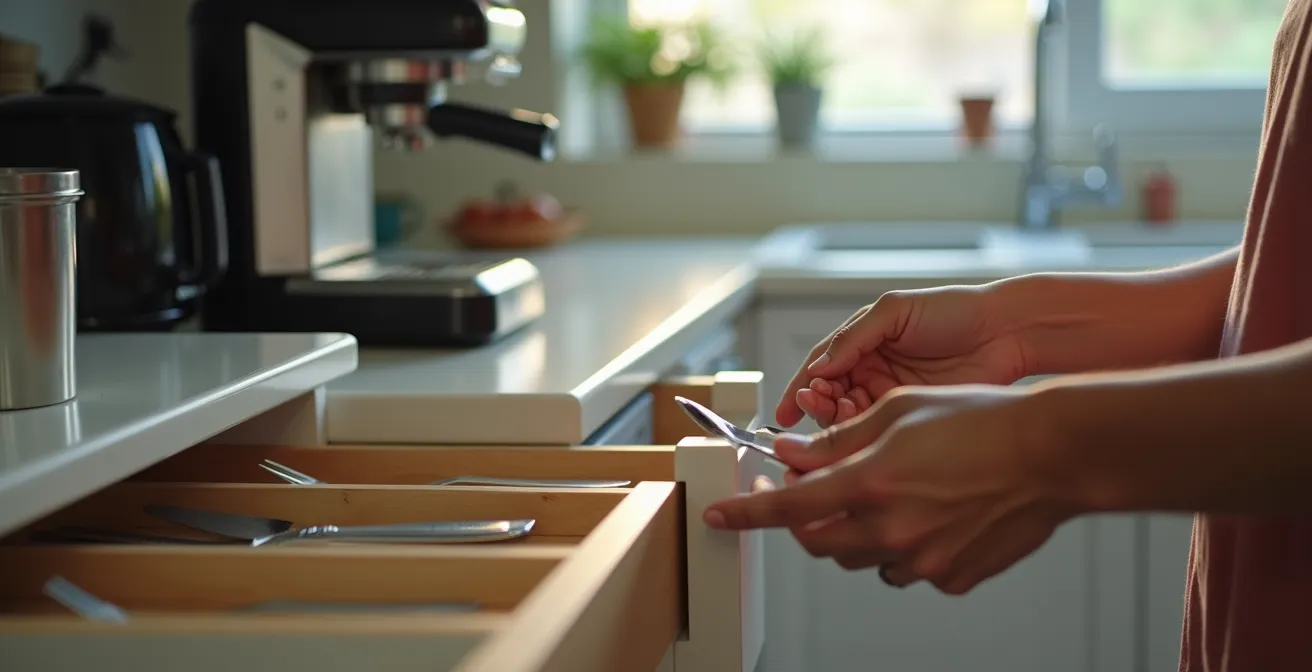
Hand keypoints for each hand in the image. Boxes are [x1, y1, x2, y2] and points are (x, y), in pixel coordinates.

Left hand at [708, 385, 1076, 594]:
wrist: (1053, 454)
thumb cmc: (982, 421)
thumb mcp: (898, 412)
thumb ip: (836, 440)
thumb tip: (791, 451)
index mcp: (871, 483)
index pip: (787, 508)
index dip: (746, 513)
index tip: (718, 517)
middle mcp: (891, 529)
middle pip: (817, 540)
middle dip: (802, 519)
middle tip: (807, 490)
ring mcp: (923, 559)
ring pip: (861, 557)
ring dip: (854, 530)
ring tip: (882, 493)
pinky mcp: (952, 576)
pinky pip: (908, 568)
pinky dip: (902, 545)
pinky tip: (927, 512)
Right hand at [778, 286, 1033, 428]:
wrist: (1003, 332)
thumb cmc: (954, 311)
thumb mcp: (895, 312)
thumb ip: (853, 337)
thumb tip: (819, 366)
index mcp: (862, 343)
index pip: (819, 368)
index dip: (799, 388)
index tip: (786, 409)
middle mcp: (871, 371)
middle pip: (828, 397)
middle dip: (816, 402)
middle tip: (815, 402)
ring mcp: (889, 396)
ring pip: (847, 418)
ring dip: (836, 416)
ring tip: (843, 405)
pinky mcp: (909, 417)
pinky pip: (875, 430)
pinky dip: (860, 429)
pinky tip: (860, 420)